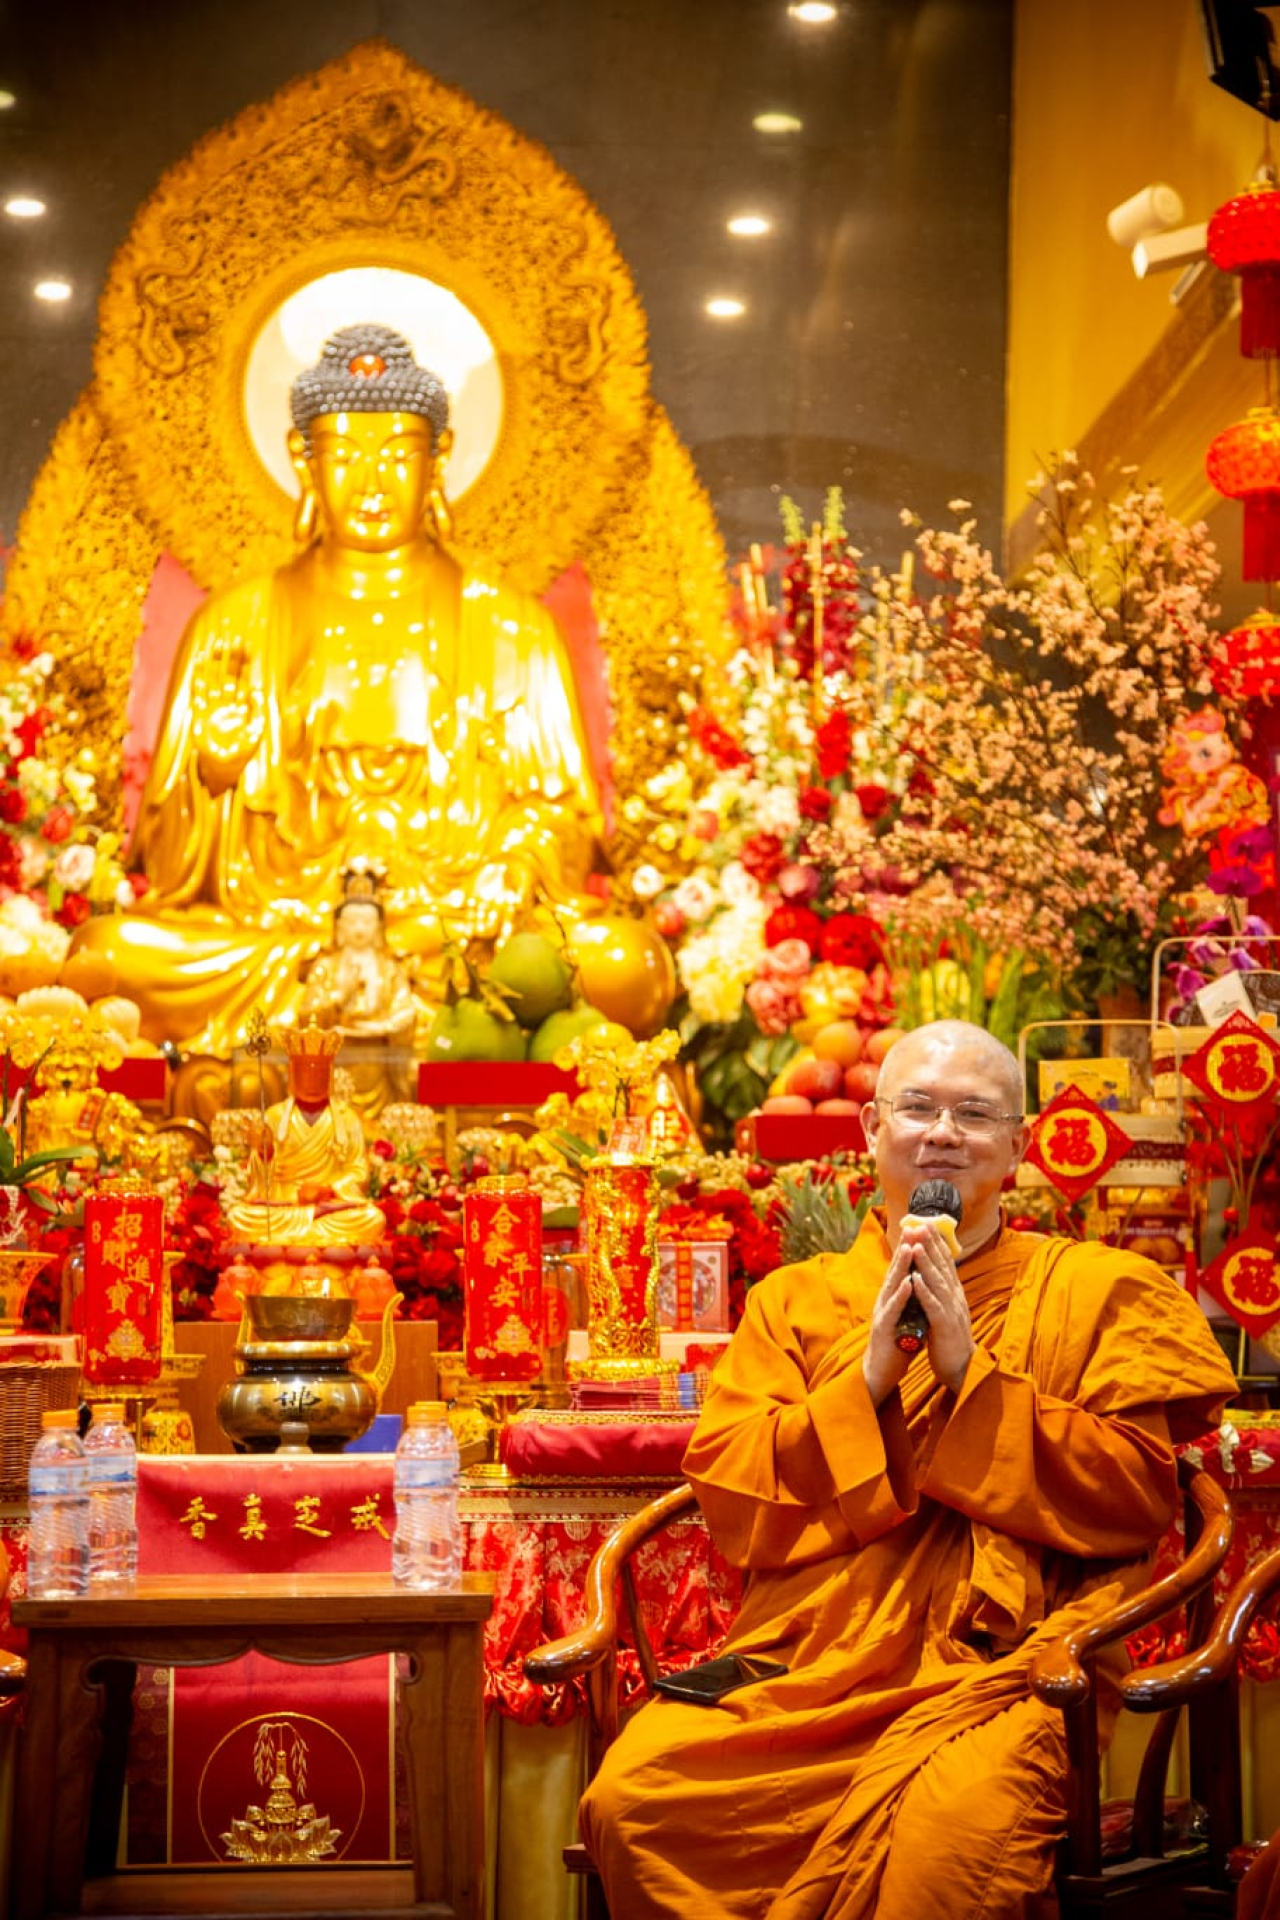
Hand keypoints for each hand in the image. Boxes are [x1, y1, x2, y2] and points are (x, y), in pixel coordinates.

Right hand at [862, 1239, 916, 1407]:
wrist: (880, 1372)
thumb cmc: (897, 1344)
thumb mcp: (908, 1316)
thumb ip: (913, 1299)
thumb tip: (923, 1281)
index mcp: (893, 1298)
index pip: (902, 1269)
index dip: (910, 1249)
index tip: (919, 1229)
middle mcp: (885, 1300)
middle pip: (896, 1270)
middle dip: (905, 1249)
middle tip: (913, 1227)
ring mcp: (883, 1313)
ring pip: (893, 1285)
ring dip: (902, 1266)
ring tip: (910, 1247)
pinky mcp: (884, 1328)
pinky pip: (894, 1309)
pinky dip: (901, 1295)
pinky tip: (908, 1282)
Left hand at [898, 1219, 973, 1392]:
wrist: (962, 1368)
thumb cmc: (949, 1339)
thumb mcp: (946, 1309)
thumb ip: (941, 1291)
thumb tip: (931, 1272)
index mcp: (954, 1294)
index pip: (945, 1262)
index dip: (936, 1243)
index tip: (926, 1223)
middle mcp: (956, 1298)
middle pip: (942, 1267)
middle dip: (930, 1244)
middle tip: (920, 1224)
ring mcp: (952, 1311)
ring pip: (938, 1282)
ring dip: (926, 1263)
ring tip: (916, 1245)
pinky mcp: (945, 1326)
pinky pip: (933, 1306)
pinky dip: (924, 1291)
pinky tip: (915, 1279)